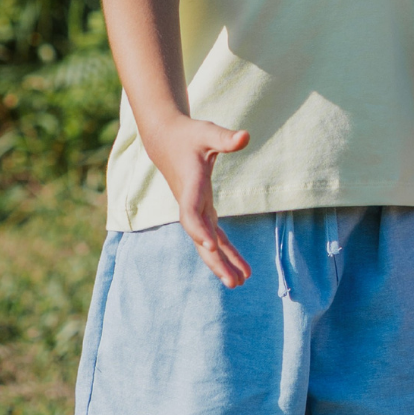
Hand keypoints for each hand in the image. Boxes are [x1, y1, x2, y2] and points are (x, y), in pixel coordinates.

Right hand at [145, 114, 252, 287]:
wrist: (167, 140)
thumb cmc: (189, 135)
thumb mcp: (207, 132)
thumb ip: (225, 138)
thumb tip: (246, 136)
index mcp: (191, 185)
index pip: (191, 212)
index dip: (199, 229)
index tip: (211, 245)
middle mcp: (190, 203)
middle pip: (200, 237)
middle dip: (215, 260)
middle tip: (232, 282)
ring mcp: (195, 209)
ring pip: (207, 243)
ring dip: (222, 263)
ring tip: (240, 282)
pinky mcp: (202, 210)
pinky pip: (215, 236)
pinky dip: (227, 251)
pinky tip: (242, 269)